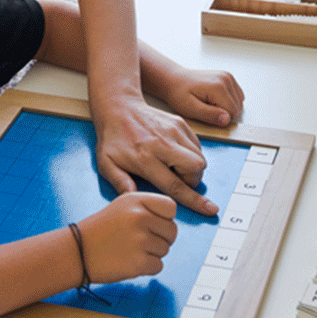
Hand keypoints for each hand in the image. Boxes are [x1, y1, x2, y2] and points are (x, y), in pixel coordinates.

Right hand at [77, 192, 176, 281]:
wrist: (76, 251)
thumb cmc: (101, 229)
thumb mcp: (123, 205)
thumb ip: (148, 208)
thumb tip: (171, 221)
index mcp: (137, 200)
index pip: (171, 208)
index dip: (165, 219)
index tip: (152, 225)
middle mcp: (140, 217)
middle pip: (172, 231)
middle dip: (161, 239)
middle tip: (140, 242)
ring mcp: (140, 240)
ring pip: (165, 250)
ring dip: (152, 254)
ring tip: (130, 250)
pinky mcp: (138, 262)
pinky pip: (158, 266)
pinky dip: (147, 268)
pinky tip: (129, 262)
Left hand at [94, 96, 218, 214]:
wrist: (119, 108)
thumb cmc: (112, 139)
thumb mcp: (106, 164)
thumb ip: (120, 183)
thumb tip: (132, 198)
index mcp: (145, 159)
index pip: (175, 185)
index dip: (194, 200)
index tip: (210, 209)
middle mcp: (163, 144)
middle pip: (195, 168)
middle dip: (193, 181)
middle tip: (177, 179)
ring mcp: (174, 131)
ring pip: (199, 157)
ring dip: (192, 168)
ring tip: (174, 166)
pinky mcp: (180, 123)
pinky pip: (197, 144)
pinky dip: (192, 153)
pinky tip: (176, 154)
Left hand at [160, 68, 243, 127]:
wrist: (174, 79)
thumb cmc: (179, 93)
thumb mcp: (190, 109)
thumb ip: (209, 115)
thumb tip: (227, 120)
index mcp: (218, 87)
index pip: (232, 113)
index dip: (219, 118)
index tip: (205, 112)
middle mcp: (226, 79)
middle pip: (237, 108)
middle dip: (223, 112)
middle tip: (205, 107)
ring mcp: (228, 76)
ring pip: (239, 103)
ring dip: (226, 107)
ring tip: (209, 102)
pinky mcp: (228, 77)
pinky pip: (237, 96)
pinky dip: (229, 101)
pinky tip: (215, 99)